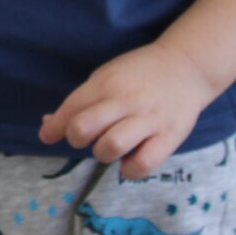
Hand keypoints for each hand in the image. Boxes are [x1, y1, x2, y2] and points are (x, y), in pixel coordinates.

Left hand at [39, 42, 214, 178]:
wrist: (188, 66)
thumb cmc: (140, 74)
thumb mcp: (106, 76)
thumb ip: (80, 102)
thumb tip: (48, 126)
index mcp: (106, 83)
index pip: (69, 110)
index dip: (54, 128)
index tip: (49, 136)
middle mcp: (125, 100)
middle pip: (82, 129)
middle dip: (77, 139)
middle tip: (87, 137)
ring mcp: (148, 119)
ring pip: (111, 146)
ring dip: (103, 153)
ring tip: (110, 147)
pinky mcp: (169, 137)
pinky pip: (143, 163)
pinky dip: (131, 169)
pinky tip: (130, 159)